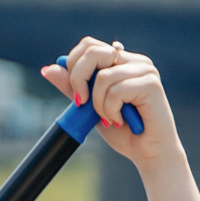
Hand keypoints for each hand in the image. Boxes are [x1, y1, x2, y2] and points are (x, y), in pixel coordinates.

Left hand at [41, 38, 176, 166]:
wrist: (150, 155)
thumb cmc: (124, 132)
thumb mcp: (91, 107)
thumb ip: (73, 87)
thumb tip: (49, 68)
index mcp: (122, 61)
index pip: (89, 45)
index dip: (74, 65)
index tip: (77, 93)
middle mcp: (135, 61)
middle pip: (93, 51)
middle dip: (78, 79)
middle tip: (82, 103)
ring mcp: (145, 70)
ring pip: (102, 77)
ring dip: (98, 105)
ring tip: (110, 119)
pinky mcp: (151, 84)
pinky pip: (115, 91)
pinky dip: (111, 111)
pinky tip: (120, 121)